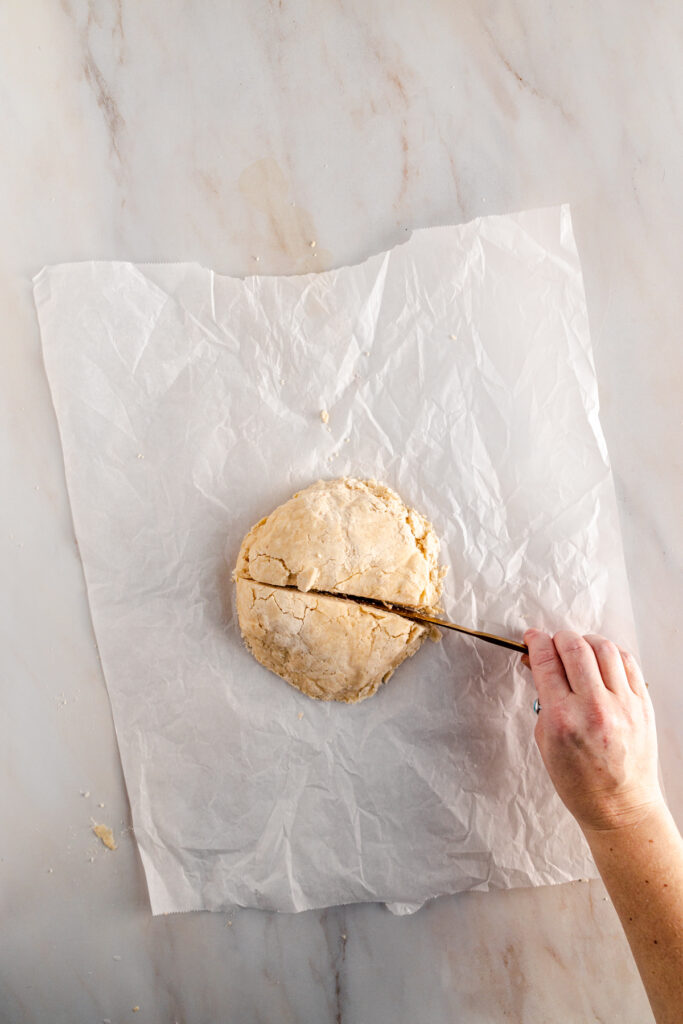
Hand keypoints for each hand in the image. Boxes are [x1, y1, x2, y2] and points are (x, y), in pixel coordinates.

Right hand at [523, 630, 662, 832]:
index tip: (532, 638)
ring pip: (603, 648)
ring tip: (577, 649)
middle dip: (558, 638)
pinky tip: (601, 659)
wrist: (619, 806)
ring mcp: (623, 704)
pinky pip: (627, 662)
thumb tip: (541, 666)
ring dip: (585, 642)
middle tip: (552, 643)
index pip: (547, 662)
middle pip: (574, 647)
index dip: (536, 642)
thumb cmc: (579, 782)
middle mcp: (594, 707)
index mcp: (563, 719)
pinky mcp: (642, 704)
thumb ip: (544, 700)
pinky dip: (610, 653)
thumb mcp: (546, 741)